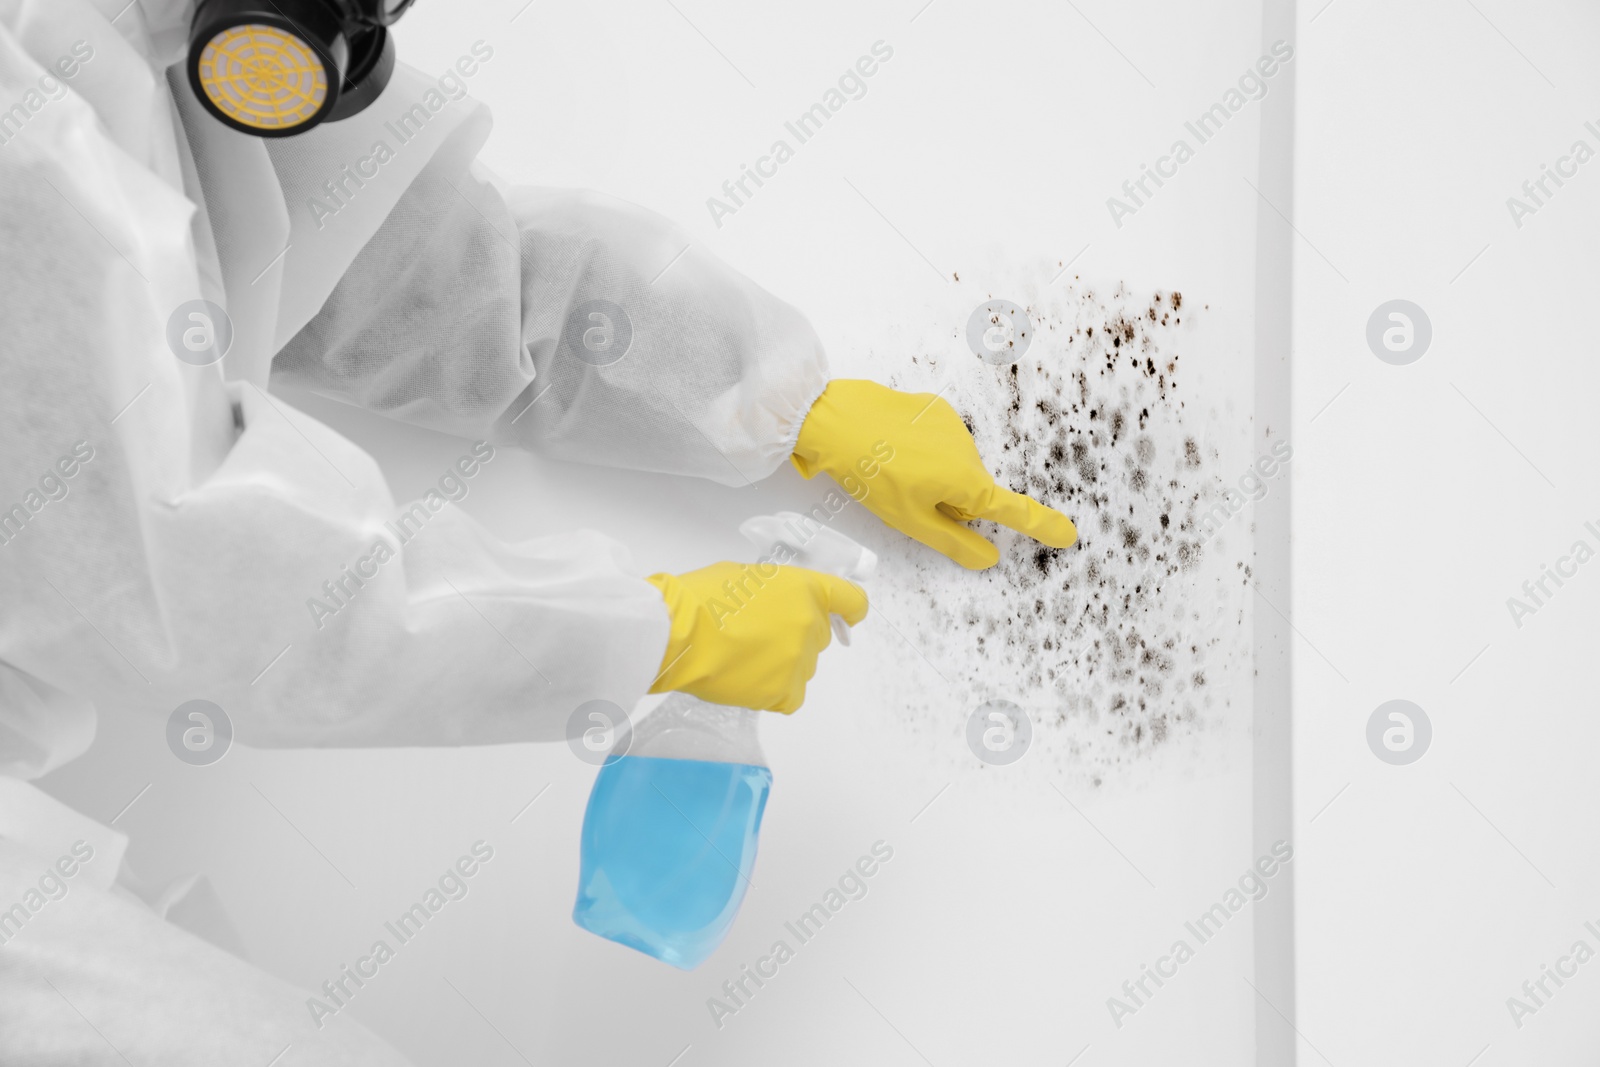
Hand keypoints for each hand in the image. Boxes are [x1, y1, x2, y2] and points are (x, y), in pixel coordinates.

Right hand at [646, 562, 868, 712]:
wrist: (677, 632)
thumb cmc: (702, 596)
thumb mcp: (746, 574)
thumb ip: (776, 590)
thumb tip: (778, 604)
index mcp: (806, 589)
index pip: (852, 601)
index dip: (849, 610)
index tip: (845, 617)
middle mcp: (811, 624)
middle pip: (819, 634)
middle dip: (796, 633)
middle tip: (759, 634)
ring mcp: (799, 660)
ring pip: (803, 665)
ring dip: (783, 662)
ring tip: (744, 657)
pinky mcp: (783, 692)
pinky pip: (791, 695)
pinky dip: (775, 691)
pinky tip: (750, 679)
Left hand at [792, 379, 1077, 569]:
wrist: (837, 419)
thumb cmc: (871, 473)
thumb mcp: (910, 520)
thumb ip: (953, 541)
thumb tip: (989, 558)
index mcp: (967, 482)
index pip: (1012, 511)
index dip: (1041, 526)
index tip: (1067, 535)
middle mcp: (969, 450)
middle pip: (972, 492)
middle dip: (950, 503)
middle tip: (907, 501)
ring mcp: (952, 425)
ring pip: (953, 466)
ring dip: (933, 475)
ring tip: (891, 471)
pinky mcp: (933, 408)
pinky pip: (938, 440)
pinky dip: (923, 450)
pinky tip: (892, 446)